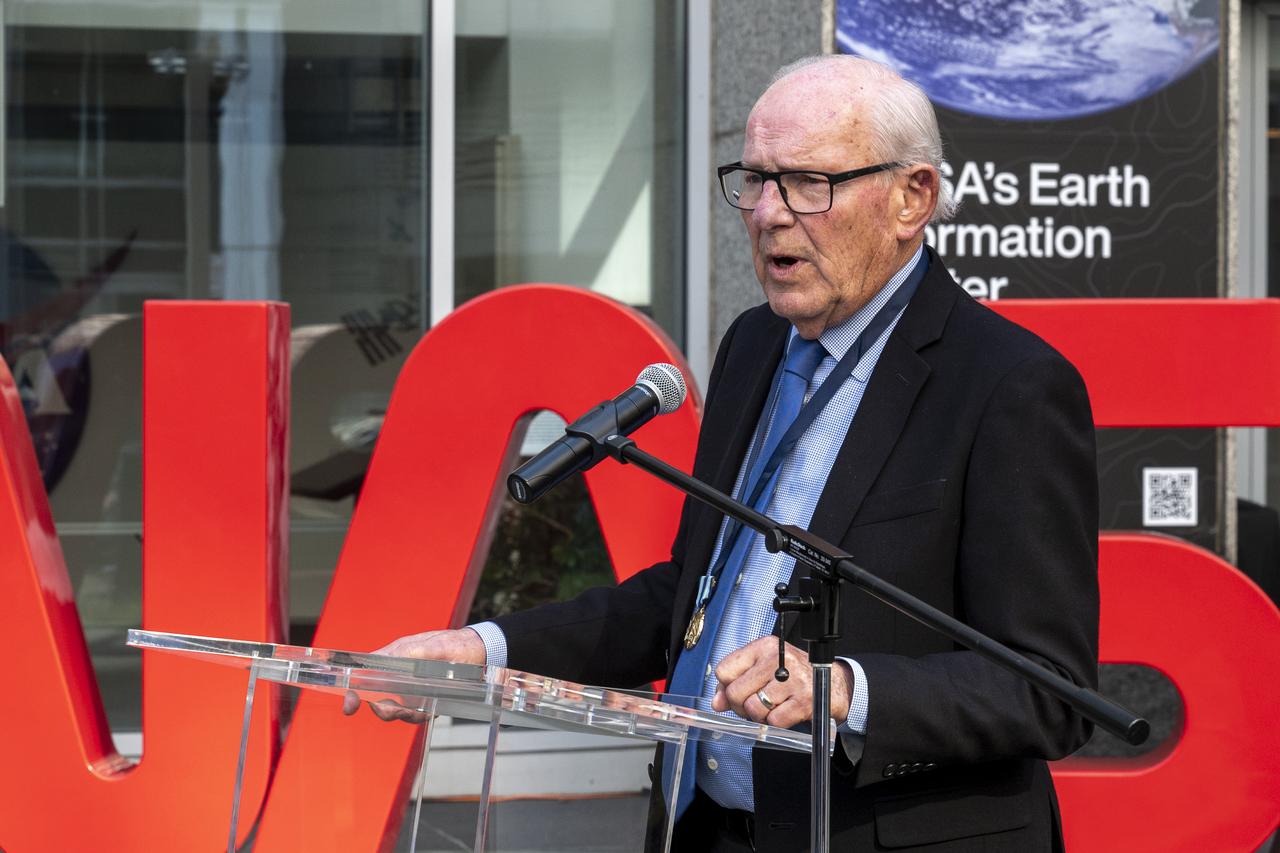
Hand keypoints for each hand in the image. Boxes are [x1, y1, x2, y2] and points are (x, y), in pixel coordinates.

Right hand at [341, 628, 486, 721]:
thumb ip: (407, 653)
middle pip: (378, 702)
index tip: (350, 705)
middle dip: (383, 710)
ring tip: (421, 705)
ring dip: (406, 714)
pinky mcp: (423, 702)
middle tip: (394, 708)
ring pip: (397, 712)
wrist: (474, 652)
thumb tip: (384, 659)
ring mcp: (409, 692)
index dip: (353, 694)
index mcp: (390, 661)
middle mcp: (395, 679)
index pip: (363, 678)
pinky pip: (416, 716)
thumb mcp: (429, 645)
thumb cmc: (448, 644)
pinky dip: (421, 715)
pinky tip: (431, 707)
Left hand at [711, 637, 852, 728]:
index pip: (724, 670)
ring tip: (773, 707)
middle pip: (735, 692)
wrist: (835, 684)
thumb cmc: (795, 676)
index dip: (726, 687)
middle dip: (741, 706)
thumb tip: (717, 702)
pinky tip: (786, 712)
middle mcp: (778, 660)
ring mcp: (792, 680)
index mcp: (764, 647)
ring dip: (760, 716)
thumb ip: (737, 682)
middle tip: (756, 704)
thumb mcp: (765, 669)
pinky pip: (774, 721)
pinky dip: (776, 723)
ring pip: (753, 708)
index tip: (738, 691)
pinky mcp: (804, 701)